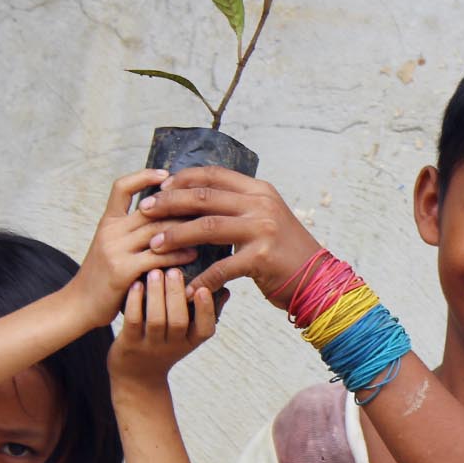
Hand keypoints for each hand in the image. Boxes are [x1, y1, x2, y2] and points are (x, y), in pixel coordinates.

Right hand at [65, 170, 200, 326]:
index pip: (122, 187)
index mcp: (108, 222)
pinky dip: (178, 254)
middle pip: (151, 209)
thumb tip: (165, 216)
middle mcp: (110, 231)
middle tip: (205, 207)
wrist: (79, 305)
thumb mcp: (111, 246)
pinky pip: (156, 257)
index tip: (166, 174)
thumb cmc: (103, 276)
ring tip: (206, 229)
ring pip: (157, 231)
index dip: (143, 176)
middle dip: (180, 207)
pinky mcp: (121, 271)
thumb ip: (131, 231)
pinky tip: (193, 254)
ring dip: (185, 229)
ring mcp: (114, 250)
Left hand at [108, 267, 226, 383]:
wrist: (137, 376)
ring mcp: (150, 347)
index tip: (203, 288)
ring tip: (156, 273)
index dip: (206, 310)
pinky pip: (134, 322)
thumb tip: (225, 290)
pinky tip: (136, 285)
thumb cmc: (165, 347)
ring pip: (156, 320)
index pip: (205, 329)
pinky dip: (135, 302)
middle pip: (178, 321)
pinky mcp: (129, 344)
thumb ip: (204, 314)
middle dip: (176, 294)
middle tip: (174, 271)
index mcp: (190, 342)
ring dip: (156, 294)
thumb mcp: (187, 336)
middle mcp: (172, 347)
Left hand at [136, 167, 322, 309]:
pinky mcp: (262, 257)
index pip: (213, 174)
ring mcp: (262, 229)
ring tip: (154, 244)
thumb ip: (238, 207)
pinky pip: (221, 267)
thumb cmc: (285, 252)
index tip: (159, 189)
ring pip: (206, 227)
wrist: (318, 280)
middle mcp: (261, 204)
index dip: (182, 179)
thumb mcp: (265, 218)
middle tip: (145, 211)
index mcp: (259, 190)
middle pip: (204, 197)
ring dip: (176, 235)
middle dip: (169, 203)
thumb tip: (198, 199)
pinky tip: (186, 288)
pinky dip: (201, 279)